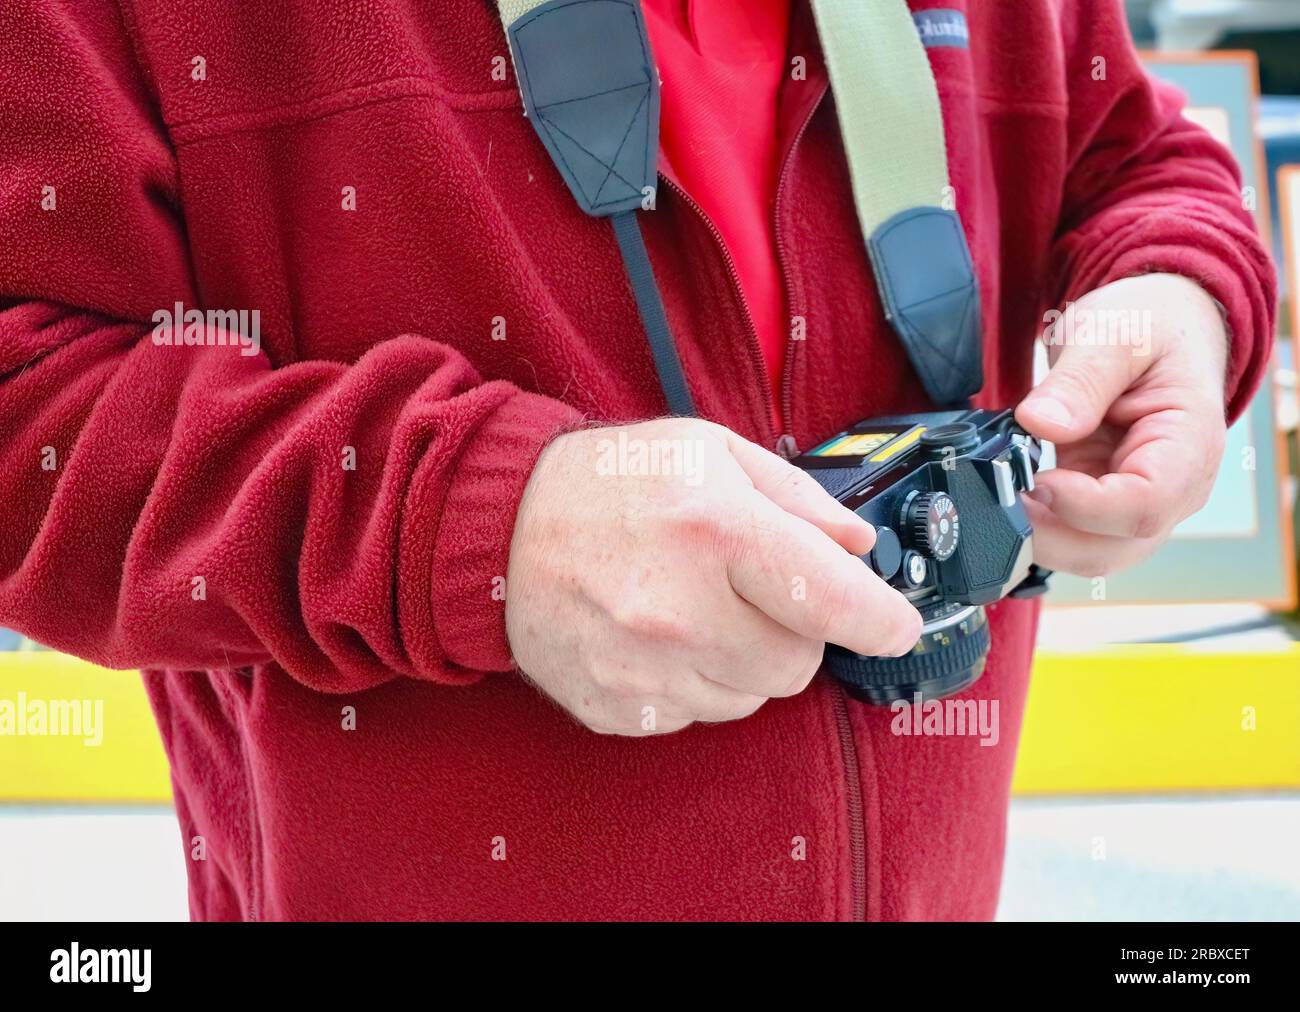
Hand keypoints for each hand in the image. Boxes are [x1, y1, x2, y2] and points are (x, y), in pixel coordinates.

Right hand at [505, 418, 922, 735]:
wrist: (496, 527)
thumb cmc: (609, 481)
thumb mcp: (709, 450)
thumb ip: (797, 497)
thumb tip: (858, 547)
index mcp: (715, 530)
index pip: (835, 602)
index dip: (882, 620)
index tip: (896, 625)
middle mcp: (680, 608)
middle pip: (798, 664)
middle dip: (796, 631)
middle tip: (756, 593)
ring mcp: (643, 667)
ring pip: (750, 698)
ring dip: (744, 661)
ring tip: (696, 609)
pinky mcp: (616, 705)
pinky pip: (694, 714)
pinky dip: (694, 683)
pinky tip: (658, 636)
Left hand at [1015, 273, 1228, 577]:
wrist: (1158, 324)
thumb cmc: (1150, 325)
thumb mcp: (1114, 332)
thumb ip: (1080, 380)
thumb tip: (1041, 423)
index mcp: (1189, 447)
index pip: (1145, 507)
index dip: (1085, 507)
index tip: (1038, 480)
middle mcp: (1172, 490)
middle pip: (1111, 549)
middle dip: (1048, 536)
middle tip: (997, 498)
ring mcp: (1134, 502)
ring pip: (1086, 552)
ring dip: (1036, 536)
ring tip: (997, 494)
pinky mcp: (1101, 503)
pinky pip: (1068, 533)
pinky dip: (1033, 524)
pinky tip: (1005, 494)